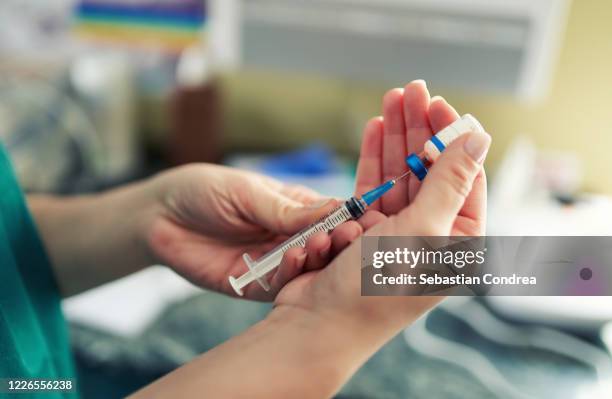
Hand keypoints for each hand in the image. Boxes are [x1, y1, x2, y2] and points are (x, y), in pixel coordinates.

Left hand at [145, 164, 363, 299]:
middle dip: (339, 243)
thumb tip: (335, 209)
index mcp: (297, 208)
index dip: (350, 218)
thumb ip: (286, 208)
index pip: (334, 215)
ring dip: (317, 259)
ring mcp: (276, 262)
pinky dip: (290, 275)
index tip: (366, 220)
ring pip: (308, 269)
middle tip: (348, 238)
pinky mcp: (256, 285)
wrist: (159, 216)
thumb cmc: (205, 191)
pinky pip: (281, 286)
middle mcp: (292, 237)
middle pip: (328, 246)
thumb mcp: (247, 191)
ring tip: (319, 246)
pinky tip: (292, 260)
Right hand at [276, 81, 490, 331]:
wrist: (319, 322)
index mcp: (457, 241)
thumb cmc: (374, 286)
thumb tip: (479, 139)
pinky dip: (373, 158)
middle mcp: (430, 235)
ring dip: (396, 136)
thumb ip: (449, 182)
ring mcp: (396, 231)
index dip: (452, 137)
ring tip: (392, 99)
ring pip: (400, 172)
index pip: (462, 176)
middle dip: (421, 128)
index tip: (438, 104)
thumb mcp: (420, 231)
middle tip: (412, 90)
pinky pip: (372, 186)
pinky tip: (374, 129)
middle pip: (430, 169)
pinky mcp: (365, 229)